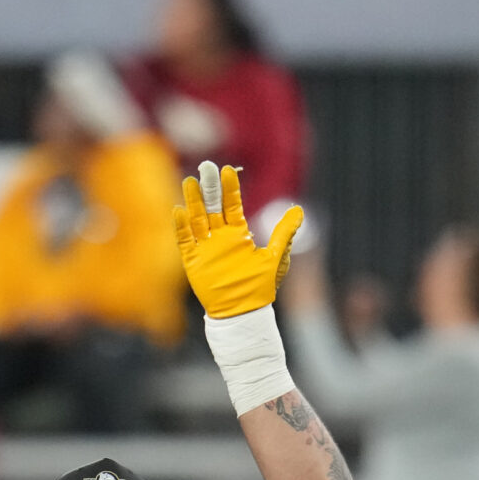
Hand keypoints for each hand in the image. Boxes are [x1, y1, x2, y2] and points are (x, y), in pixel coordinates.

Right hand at [172, 161, 303, 318]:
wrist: (243, 312)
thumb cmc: (260, 287)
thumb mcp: (276, 257)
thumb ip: (284, 233)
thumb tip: (299, 210)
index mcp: (238, 234)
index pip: (232, 205)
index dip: (230, 188)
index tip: (228, 170)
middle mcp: (220, 237)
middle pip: (212, 207)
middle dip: (209, 188)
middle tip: (206, 167)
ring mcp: (206, 248)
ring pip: (196, 219)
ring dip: (192, 201)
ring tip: (190, 181)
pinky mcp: (193, 261)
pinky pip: (185, 241)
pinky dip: (181, 227)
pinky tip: (179, 211)